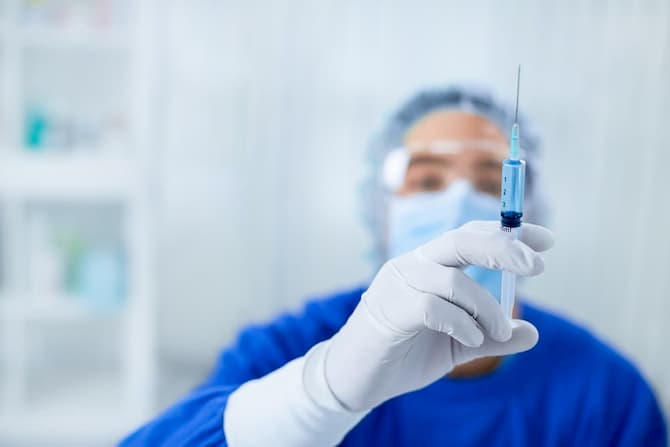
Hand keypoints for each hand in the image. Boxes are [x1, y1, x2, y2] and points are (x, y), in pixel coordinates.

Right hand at [319, 221, 553, 411]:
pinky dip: (463, 324)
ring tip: (501, 331)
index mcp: (428, 265)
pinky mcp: (389, 309)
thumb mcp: (457, 345)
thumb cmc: (404, 354)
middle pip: (460, 239)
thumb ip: (491, 337)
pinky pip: (435, 308)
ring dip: (487, 307)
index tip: (545, 239)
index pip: (469, 235)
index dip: (507, 232)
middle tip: (537, 266)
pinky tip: (472, 340)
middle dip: (503, 248)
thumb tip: (532, 332)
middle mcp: (412, 265)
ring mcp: (398, 285)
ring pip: (453, 279)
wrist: (358, 379)